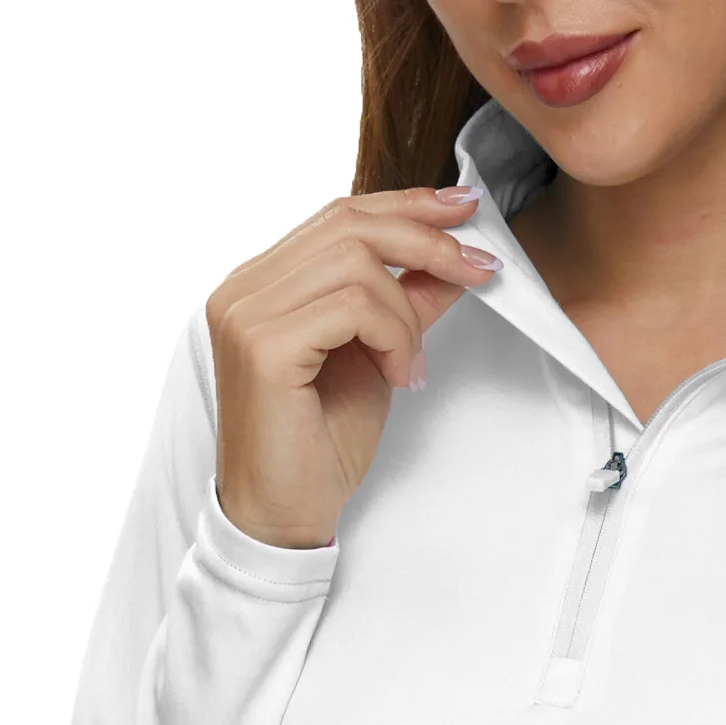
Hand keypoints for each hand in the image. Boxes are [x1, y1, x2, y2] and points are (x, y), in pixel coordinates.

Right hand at [204, 186, 504, 549]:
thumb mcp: (377, 359)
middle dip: (427, 242)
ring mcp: (246, 313)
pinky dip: (394, 336)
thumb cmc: (320, 448)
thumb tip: (454, 261)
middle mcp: (245, 288)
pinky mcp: (262, 346)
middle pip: (349, 223)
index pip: (339, 216)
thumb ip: (405, 305)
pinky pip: (351, 306)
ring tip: (412, 365)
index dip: (406, 205)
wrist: (283, 517)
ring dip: (407, 313)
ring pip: (356, 263)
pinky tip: (401, 377)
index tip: (465, 210)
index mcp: (263, 283)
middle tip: (481, 271)